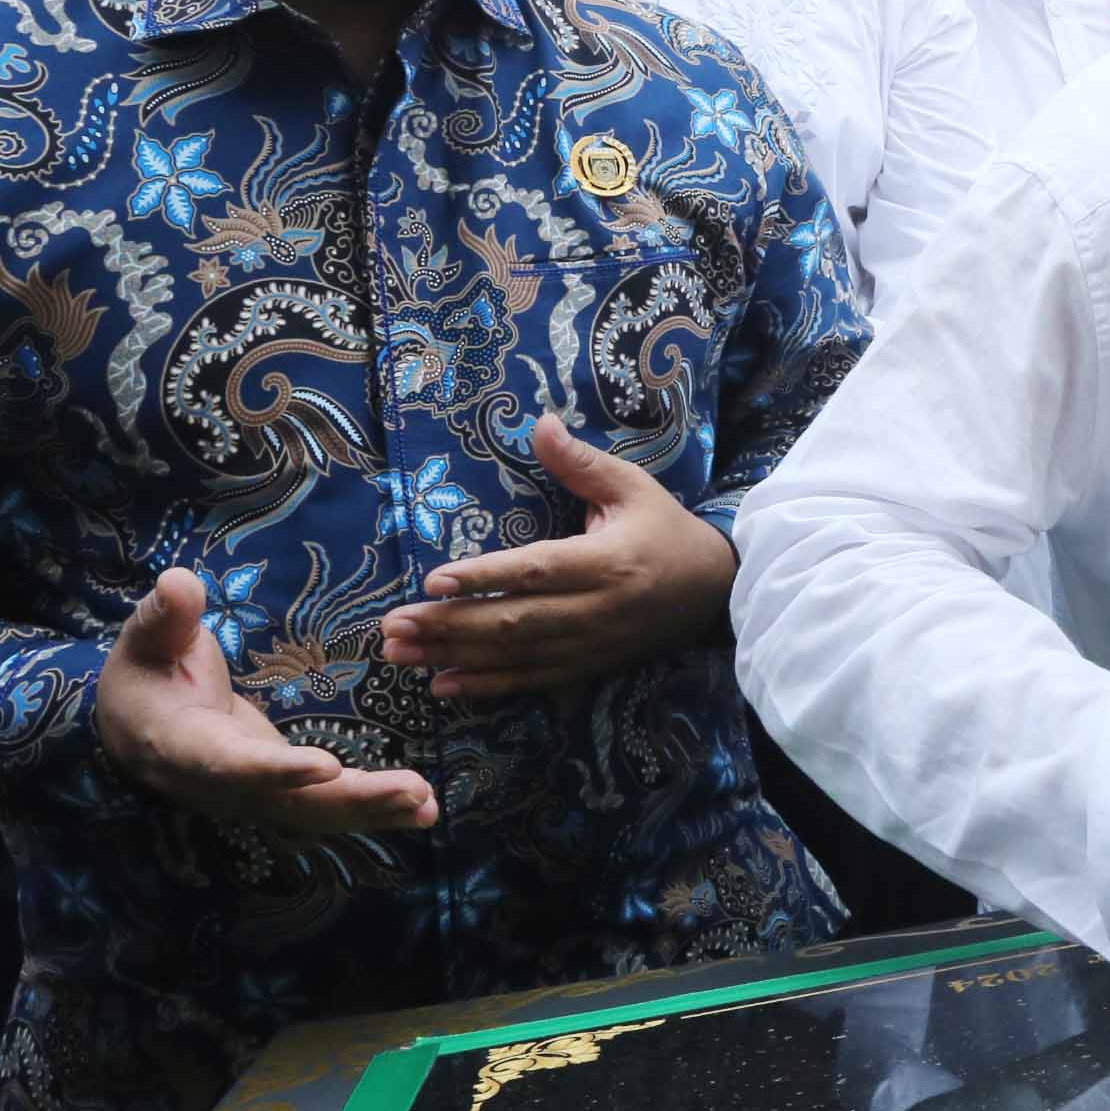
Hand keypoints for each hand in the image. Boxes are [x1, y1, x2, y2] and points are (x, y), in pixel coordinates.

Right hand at [98, 569, 435, 832]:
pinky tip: (419, 810)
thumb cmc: (144, 676)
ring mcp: (253, 797)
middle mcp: (223, 785)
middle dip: (352, 800)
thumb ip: (164, 618)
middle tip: (412, 791)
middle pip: (290, 803)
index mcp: (185, 748)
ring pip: (314, 814)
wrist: (133, 729)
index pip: (233, 765)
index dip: (278, 771)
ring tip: (426, 806)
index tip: (328, 769)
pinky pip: (325, 810)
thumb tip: (178, 582)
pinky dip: (372, 812)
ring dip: (373, 811)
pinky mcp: (278, 795)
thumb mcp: (145, 641)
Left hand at [379, 415, 734, 699]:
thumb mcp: (633, 487)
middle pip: (514, 622)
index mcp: (607, 563)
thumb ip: (581, 463)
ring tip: (399, 654)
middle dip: (449, 625)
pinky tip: (442, 686)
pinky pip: (531, 681)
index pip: (537, 571)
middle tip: (393, 625)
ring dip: (453, 657)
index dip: (486, 578)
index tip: (434, 580)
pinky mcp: (587, 667)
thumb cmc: (666, 530)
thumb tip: (540, 423)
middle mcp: (595, 610)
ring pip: (514, 656)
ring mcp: (590, 646)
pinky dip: (486, 687)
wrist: (715, 592)